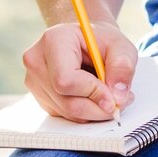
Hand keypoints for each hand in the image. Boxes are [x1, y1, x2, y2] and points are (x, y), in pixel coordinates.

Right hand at [21, 21, 139, 121]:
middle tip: (120, 102)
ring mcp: (34, 81)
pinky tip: (93, 97)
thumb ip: (123, 67)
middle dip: (97, 108)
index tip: (115, 98)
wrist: (84, 40)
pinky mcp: (39, 96)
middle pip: (66, 101)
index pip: (66, 79)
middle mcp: (37, 61)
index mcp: (53, 40)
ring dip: (93, 111)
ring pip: (66, 112)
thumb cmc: (101, 40)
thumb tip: (118, 97)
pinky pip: (64, 115)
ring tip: (109, 96)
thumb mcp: (120, 45)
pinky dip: (84, 112)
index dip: (92, 93)